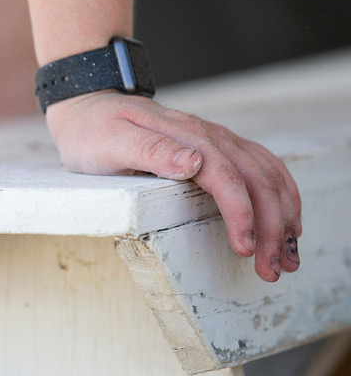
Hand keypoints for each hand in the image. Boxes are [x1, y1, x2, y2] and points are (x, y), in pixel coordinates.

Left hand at [47, 90, 300, 281]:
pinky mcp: (216, 145)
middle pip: (257, 180)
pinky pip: (262, 166)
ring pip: (267, 174)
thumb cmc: (93, 131)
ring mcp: (215, 139)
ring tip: (288, 257)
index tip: (246, 249)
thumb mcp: (110, 141)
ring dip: (284, 215)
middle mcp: (208, 135)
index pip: (227, 177)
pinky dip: (282, 195)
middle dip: (273, 227)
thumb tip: (195, 162)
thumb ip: (151, 151)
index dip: (241, 214)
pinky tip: (287, 219)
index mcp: (185, 136)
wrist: (88, 106)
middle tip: (273, 270)